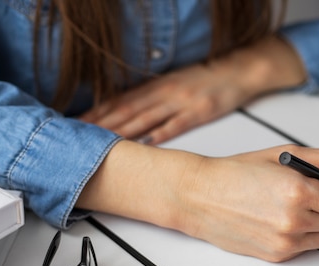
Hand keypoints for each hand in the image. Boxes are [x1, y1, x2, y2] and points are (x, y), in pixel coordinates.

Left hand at [80, 36, 305, 144]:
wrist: (239, 70)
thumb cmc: (207, 78)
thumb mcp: (176, 81)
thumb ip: (153, 95)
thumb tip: (129, 108)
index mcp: (158, 85)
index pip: (121, 100)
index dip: (98, 112)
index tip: (79, 123)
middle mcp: (165, 92)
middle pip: (128, 110)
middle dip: (102, 124)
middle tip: (80, 137)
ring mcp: (182, 102)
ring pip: (146, 119)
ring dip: (122, 131)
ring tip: (102, 142)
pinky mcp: (200, 113)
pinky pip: (176, 125)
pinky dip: (159, 135)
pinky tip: (145, 144)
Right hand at [174, 145, 318, 260]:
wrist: (200, 196)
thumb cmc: (236, 173)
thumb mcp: (286, 153)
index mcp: (298, 192)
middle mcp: (294, 221)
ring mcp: (286, 242)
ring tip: (304, 205)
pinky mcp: (278, 255)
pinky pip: (310, 246)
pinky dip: (307, 233)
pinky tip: (287, 217)